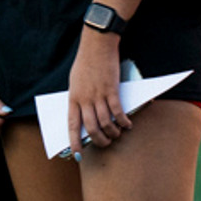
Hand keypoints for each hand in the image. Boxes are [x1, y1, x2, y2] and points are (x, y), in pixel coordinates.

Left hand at [68, 32, 128, 152]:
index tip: (77, 155)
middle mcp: (84, 99)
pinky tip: (127, 124)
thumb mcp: (75, 83)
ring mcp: (98, 95)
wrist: (97, 45)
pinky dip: (123, 120)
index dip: (74, 143)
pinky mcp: (112, 89)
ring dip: (112, 132)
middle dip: (99, 140)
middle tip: (106, 144)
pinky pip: (117, 111)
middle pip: (91, 128)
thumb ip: (78, 99)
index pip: (72, 127)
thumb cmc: (85, 62)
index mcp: (72, 99)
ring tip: (117, 134)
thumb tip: (84, 115)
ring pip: (105, 122)